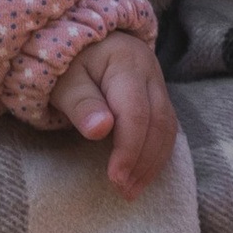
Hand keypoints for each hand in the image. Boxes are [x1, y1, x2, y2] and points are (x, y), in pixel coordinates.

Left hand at [54, 32, 175, 193]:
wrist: (84, 41)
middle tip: (125, 191)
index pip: (135, 113)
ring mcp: (158, 84)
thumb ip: (81, 103)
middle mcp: (150, 72)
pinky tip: (143, 172)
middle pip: (158, 123)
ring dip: (153, 162)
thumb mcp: (65, 80)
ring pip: (168, 127)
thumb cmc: (69, 62)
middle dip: (143, 161)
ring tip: (133, 189)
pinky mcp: (158, 96)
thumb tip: (100, 130)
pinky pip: (166, 127)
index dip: (128, 149)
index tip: (115, 177)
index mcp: (126, 64)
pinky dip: (156, 153)